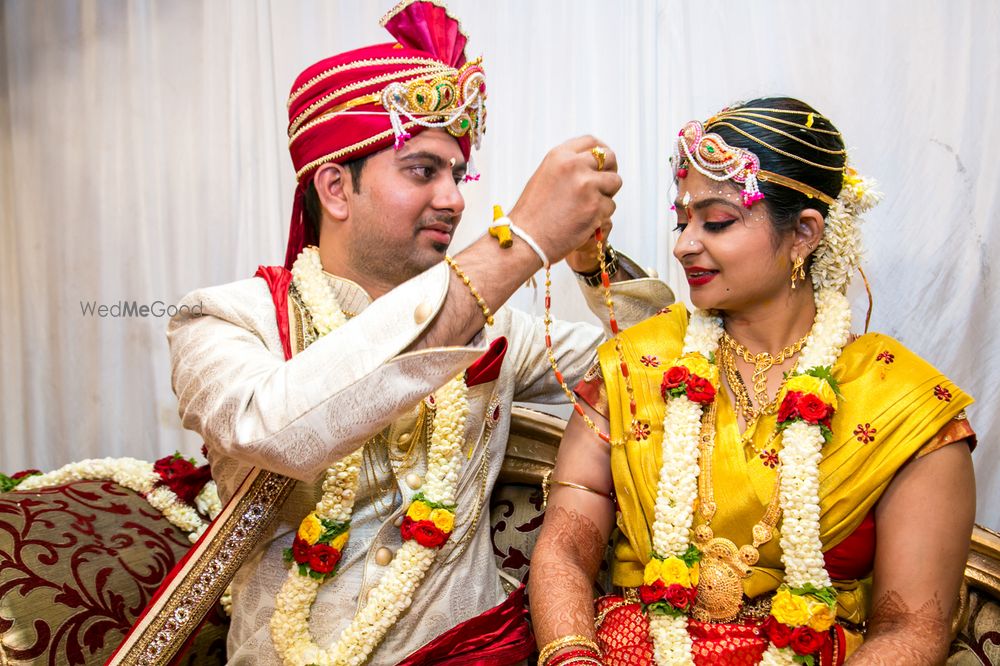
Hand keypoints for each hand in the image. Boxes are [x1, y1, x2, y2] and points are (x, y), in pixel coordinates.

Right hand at [507, 136, 621, 266]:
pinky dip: (601, 215)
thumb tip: (593, 165)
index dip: (601, 151)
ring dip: (606, 195)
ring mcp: (587, 185)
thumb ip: (568, 167)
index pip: (591, 142)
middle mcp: (574, 166)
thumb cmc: (533, 214)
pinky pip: (610, 206)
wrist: (527, 240)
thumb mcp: (546, 177)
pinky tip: (583, 222)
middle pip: (609, 158)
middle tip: (604, 185)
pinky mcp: (596, 206)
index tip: (604, 162)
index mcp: (559, 156)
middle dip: (610, 171)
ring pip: (614, 183)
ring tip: (586, 208)